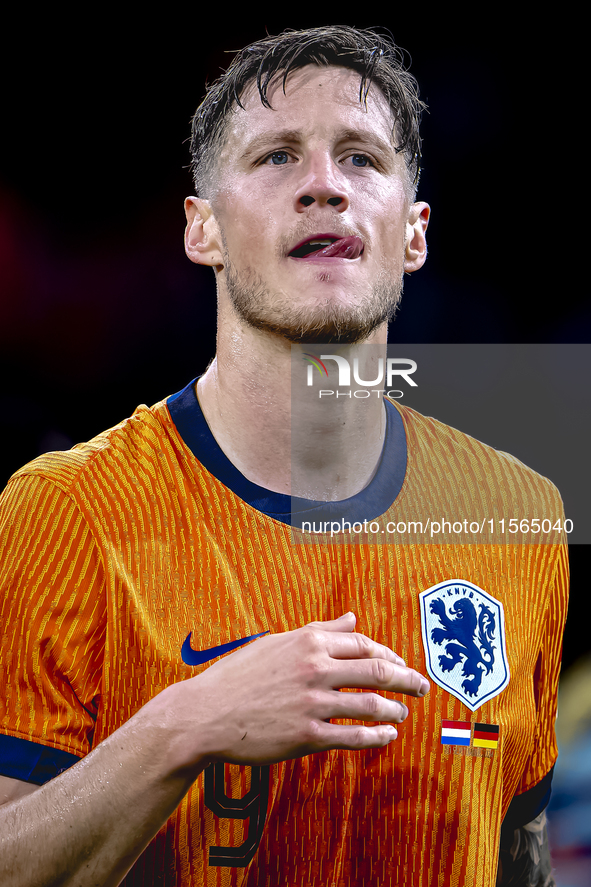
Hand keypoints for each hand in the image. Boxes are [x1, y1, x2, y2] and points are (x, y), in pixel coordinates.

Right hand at [165, 612, 429, 768]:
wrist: (205, 714)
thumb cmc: (240, 675)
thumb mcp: (278, 642)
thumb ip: (319, 630)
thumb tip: (352, 617)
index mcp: (309, 642)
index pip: (363, 644)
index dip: (389, 655)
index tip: (401, 664)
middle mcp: (314, 668)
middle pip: (376, 671)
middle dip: (407, 679)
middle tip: (422, 687)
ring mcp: (312, 703)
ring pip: (369, 704)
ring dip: (394, 710)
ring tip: (402, 714)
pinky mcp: (306, 736)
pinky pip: (353, 736)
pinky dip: (376, 736)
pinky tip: (387, 736)